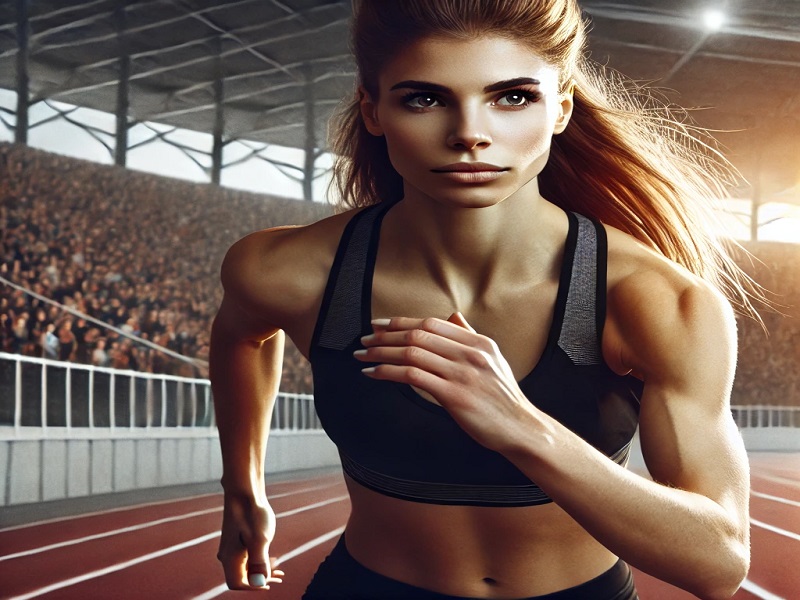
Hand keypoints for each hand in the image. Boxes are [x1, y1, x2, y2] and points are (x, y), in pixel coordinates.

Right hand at [217, 493, 283, 589]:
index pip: (238, 584)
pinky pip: (245, 556)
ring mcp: (230, 547)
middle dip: (260, 579)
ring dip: (261, 570)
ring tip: (279, 568)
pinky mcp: (236, 540)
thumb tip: (260, 583)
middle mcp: (226, 555)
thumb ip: (260, 563)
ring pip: (245, 566)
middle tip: (280, 577)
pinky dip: (258, 560)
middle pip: (242, 577)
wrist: (245, 492)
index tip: (270, 583)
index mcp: (229, 558)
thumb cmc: (252, 513)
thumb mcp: (260, 539)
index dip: (254, 586)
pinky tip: (271, 556)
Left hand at [355, 313, 539, 453]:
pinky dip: (388, 372)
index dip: (400, 322)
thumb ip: (469, 337)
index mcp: (478, 342)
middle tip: (364, 340)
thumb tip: (452, 316)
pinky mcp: (454, 395)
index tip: (378, 325)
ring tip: (363, 356)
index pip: (431, 323)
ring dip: (381, 353)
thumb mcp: (492, 359)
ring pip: (412, 353)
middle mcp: (470, 353)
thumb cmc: (503, 398)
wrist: (521, 428)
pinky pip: (413, 376)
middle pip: (418, 334)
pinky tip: (374, 374)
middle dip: (385, 336)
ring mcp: (462, 373)